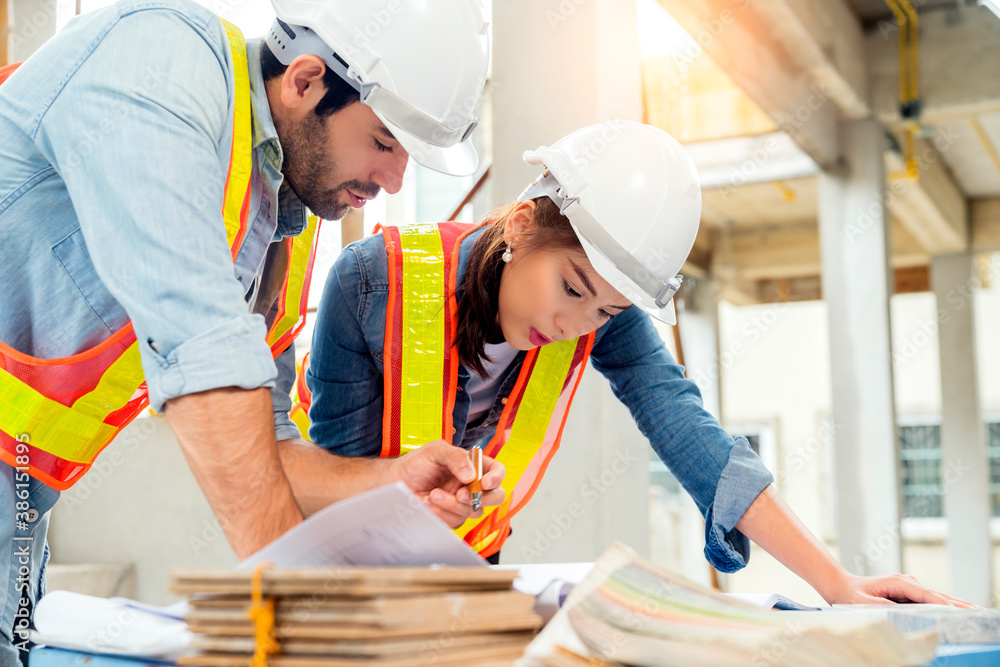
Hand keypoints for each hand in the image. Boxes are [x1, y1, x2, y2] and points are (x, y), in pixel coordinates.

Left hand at [386, 440, 505, 527]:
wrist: (396, 482)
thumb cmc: (417, 464)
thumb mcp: (436, 451)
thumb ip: (455, 457)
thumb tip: (471, 475)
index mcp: (474, 466)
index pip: (497, 472)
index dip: (496, 478)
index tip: (484, 482)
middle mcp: (472, 485)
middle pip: (496, 496)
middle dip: (482, 498)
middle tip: (461, 495)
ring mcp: (463, 503)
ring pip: (474, 511)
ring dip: (453, 504)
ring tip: (433, 494)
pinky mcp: (451, 517)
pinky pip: (456, 521)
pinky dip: (442, 513)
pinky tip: (427, 503)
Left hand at [827, 573, 978, 607]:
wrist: (841, 586)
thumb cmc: (850, 595)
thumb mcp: (861, 602)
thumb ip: (881, 604)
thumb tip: (898, 608)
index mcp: (896, 583)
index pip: (923, 594)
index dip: (940, 602)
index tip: (955, 610)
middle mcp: (905, 582)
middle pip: (935, 594)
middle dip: (956, 602)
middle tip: (976, 610)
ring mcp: (908, 586)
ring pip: (935, 596)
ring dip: (954, 603)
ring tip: (974, 610)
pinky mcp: (908, 592)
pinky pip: (929, 599)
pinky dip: (944, 604)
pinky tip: (957, 609)